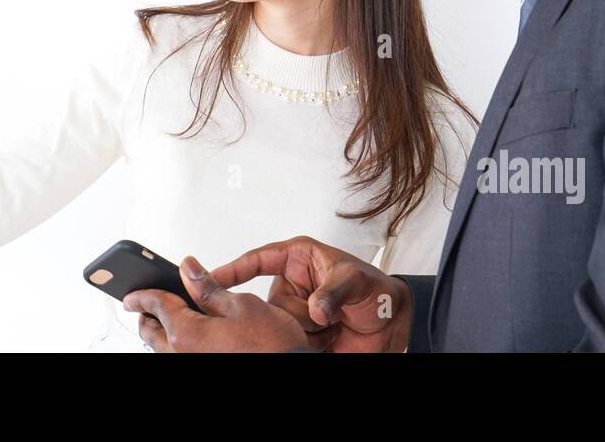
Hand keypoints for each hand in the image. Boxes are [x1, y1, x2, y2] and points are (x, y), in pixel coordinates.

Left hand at [122, 255, 309, 351]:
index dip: (141, 295)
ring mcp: (192, 365)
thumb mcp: (242, 304)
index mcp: (186, 332)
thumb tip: (189, 269)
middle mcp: (182, 354)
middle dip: (146, 315)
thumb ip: (209, 288)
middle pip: (151, 332)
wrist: (293, 370)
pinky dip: (177, 344)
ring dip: (161, 332)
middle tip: (146, 304)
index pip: (154, 306)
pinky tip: (193, 335)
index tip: (130, 294)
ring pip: (163, 349)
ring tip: (170, 317)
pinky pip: (179, 357)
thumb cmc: (272, 346)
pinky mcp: (205, 369)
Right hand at [210, 235, 412, 351]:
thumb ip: (333, 292)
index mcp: (299, 259)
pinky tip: (329, 339)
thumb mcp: (356, 281)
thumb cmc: (375, 291)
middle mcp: (292, 285)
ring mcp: (294, 312)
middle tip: (327, 315)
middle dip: (297, 315)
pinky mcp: (299, 335)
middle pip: (270, 303)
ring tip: (332, 326)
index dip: (235, 268)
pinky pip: (289, 343)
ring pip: (280, 327)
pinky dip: (309, 345)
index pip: (260, 259)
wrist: (392, 324)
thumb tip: (315, 308)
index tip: (213, 277)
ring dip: (307, 332)